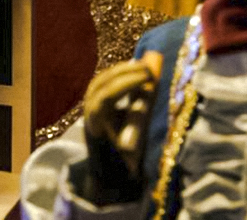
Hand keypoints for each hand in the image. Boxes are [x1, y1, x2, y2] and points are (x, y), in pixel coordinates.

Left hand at [82, 51, 162, 174]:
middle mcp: (88, 112)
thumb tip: (158, 96)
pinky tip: (133, 72)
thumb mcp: (136, 147)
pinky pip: (102, 83)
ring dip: (121, 70)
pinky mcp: (93, 105)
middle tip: (149, 69)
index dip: (127, 82)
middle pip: (102, 82)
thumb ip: (141, 121)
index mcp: (96, 123)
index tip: (148, 76)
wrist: (107, 179)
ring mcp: (88, 107)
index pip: (108, 94)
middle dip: (126, 71)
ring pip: (101, 79)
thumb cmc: (124, 166)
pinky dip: (117, 75)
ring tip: (143, 67)